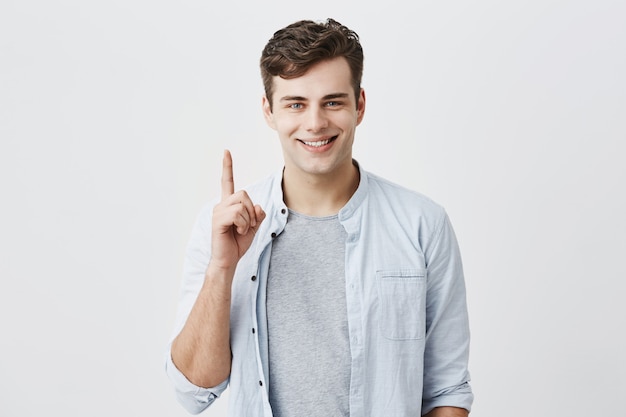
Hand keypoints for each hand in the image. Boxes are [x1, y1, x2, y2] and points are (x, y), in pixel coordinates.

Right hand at [209, 150, 265, 272]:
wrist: (228, 260)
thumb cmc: (238, 243)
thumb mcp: (254, 226)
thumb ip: (258, 214)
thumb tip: (258, 206)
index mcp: (229, 205)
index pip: (228, 182)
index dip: (227, 167)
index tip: (226, 151)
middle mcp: (221, 205)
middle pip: (244, 194)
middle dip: (251, 211)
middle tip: (248, 225)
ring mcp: (218, 212)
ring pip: (242, 204)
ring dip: (248, 220)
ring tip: (241, 230)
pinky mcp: (218, 220)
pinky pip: (237, 214)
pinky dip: (244, 224)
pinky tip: (238, 232)